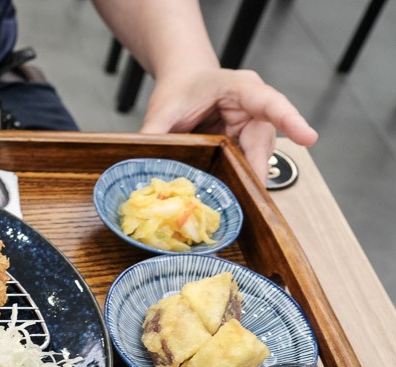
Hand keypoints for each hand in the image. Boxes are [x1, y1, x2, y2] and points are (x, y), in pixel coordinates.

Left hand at [140, 68, 318, 180]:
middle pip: (263, 140)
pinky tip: (228, 194)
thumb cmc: (180, 88)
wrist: (184, 85)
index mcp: (240, 87)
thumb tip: (140, 158)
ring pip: (257, 157)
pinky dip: (238, 179)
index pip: (269, 102)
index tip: (308, 137)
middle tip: (251, 193)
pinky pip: (246, 164)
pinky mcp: (245, 144)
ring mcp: (252, 127)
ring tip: (236, 198)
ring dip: (246, 177)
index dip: (289, 120)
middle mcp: (254, 107)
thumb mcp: (164, 108)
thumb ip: (154, 131)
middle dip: (257, 167)